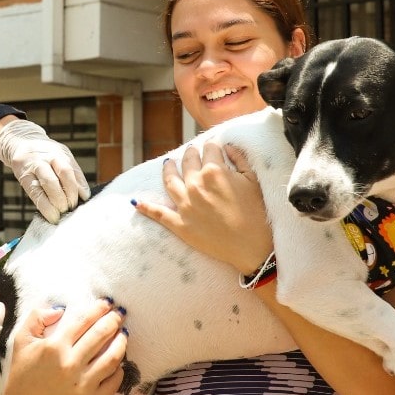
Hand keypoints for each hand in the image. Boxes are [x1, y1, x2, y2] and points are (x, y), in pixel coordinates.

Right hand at [0, 119, 90, 222]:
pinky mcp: (23, 177)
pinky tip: (51, 215)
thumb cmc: (45, 154)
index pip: (69, 170)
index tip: (83, 200)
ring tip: (62, 212)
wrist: (19, 142)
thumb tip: (84, 195)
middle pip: (62, 174)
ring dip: (57, 201)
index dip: (77, 187)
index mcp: (57, 152)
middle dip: (68, 195)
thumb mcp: (61, 156)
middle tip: (71, 207)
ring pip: (48, 183)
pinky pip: (35, 194)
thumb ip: (73, 173)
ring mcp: (32, 165)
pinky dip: (45, 207)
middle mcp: (45, 157)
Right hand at [1, 300, 126, 394]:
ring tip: (123, 334)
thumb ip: (37, 318)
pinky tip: (118, 361)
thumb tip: (61, 309)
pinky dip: (119, 369)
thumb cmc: (23, 373)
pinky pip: (113, 382)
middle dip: (113, 320)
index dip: (98, 309)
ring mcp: (83, 383)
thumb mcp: (21, 340)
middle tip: (120, 314)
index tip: (107, 303)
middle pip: (101, 335)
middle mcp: (71, 364)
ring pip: (112, 357)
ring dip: (121, 342)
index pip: (83, 321)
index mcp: (54, 347)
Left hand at [133, 141, 272, 273]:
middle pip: (188, 161)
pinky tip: (136, 202)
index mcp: (214, 172)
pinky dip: (146, 207)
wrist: (252, 247)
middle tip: (191, 151)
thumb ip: (239, 158)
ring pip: (169, 181)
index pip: (209, 150)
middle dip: (190, 153)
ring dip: (167, 169)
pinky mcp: (179, 224)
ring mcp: (185, 205)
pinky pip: (158, 213)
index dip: (212, 146)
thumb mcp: (253, 181)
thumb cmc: (257, 213)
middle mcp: (195, 185)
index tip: (213, 146)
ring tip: (167, 163)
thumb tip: (226, 146)